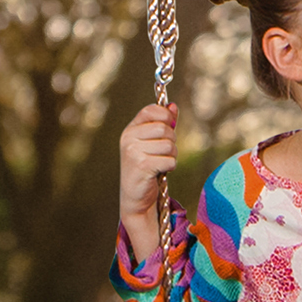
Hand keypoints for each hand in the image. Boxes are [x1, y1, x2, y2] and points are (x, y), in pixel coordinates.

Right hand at [117, 101, 178, 223]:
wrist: (136, 196)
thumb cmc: (147, 167)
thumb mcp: (153, 143)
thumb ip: (163, 124)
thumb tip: (173, 106)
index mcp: (130, 129)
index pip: (150, 110)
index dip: (165, 116)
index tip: (170, 126)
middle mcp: (129, 138)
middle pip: (164, 129)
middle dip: (172, 141)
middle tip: (163, 153)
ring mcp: (133, 152)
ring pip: (169, 145)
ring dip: (172, 156)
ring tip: (161, 163)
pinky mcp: (142, 166)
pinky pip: (169, 160)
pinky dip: (170, 167)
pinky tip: (160, 171)